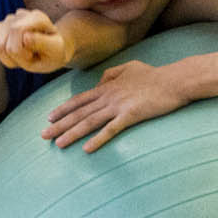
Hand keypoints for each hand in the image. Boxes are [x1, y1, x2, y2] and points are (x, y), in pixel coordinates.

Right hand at [0, 9, 71, 72]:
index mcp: (37, 17)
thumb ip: (43, 43)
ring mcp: (7, 20)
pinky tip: (5, 49)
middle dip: (16, 57)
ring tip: (22, 54)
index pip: (16, 31)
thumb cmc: (53, 51)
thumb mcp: (57, 51)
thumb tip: (25, 37)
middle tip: (29, 55)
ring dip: (9, 57)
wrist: (50, 49)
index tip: (34, 55)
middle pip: (3, 44)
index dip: (23, 52)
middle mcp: (20, 15)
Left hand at [42, 60, 185, 150]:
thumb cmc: (155, 75)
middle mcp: (108, 97)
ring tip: (58, 144)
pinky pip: (111, 130)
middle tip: (43, 136)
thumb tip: (101, 81)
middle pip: (79, 113)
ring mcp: (119, 106)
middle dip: (59, 125)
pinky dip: (98, 140)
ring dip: (72, 134)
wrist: (175, 80)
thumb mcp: (130, 67)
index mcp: (107, 87)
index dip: (63, 109)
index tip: (49, 117)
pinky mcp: (131, 115)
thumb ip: (112, 73)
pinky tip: (87, 149)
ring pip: (90, 122)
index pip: (80, 100)